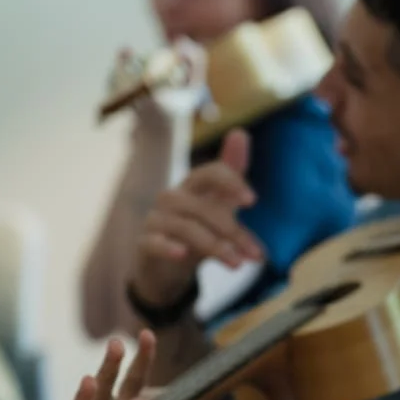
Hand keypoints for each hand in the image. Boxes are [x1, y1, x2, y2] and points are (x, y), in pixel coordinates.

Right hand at [129, 128, 263, 307]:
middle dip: (231, 230)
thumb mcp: (218, 206)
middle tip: (254, 254)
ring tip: (236, 264)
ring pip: (185, 227)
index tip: (252, 201)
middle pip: (202, 207)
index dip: (230, 182)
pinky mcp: (145, 244)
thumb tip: (240, 132)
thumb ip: (232, 177)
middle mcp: (172, 198)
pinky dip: (168, 247)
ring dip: (214, 246)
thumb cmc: (197, 229)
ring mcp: (156, 220)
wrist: (167, 267)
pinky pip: (154, 242)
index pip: (209, 173)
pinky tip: (183, 255)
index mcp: (193, 186)